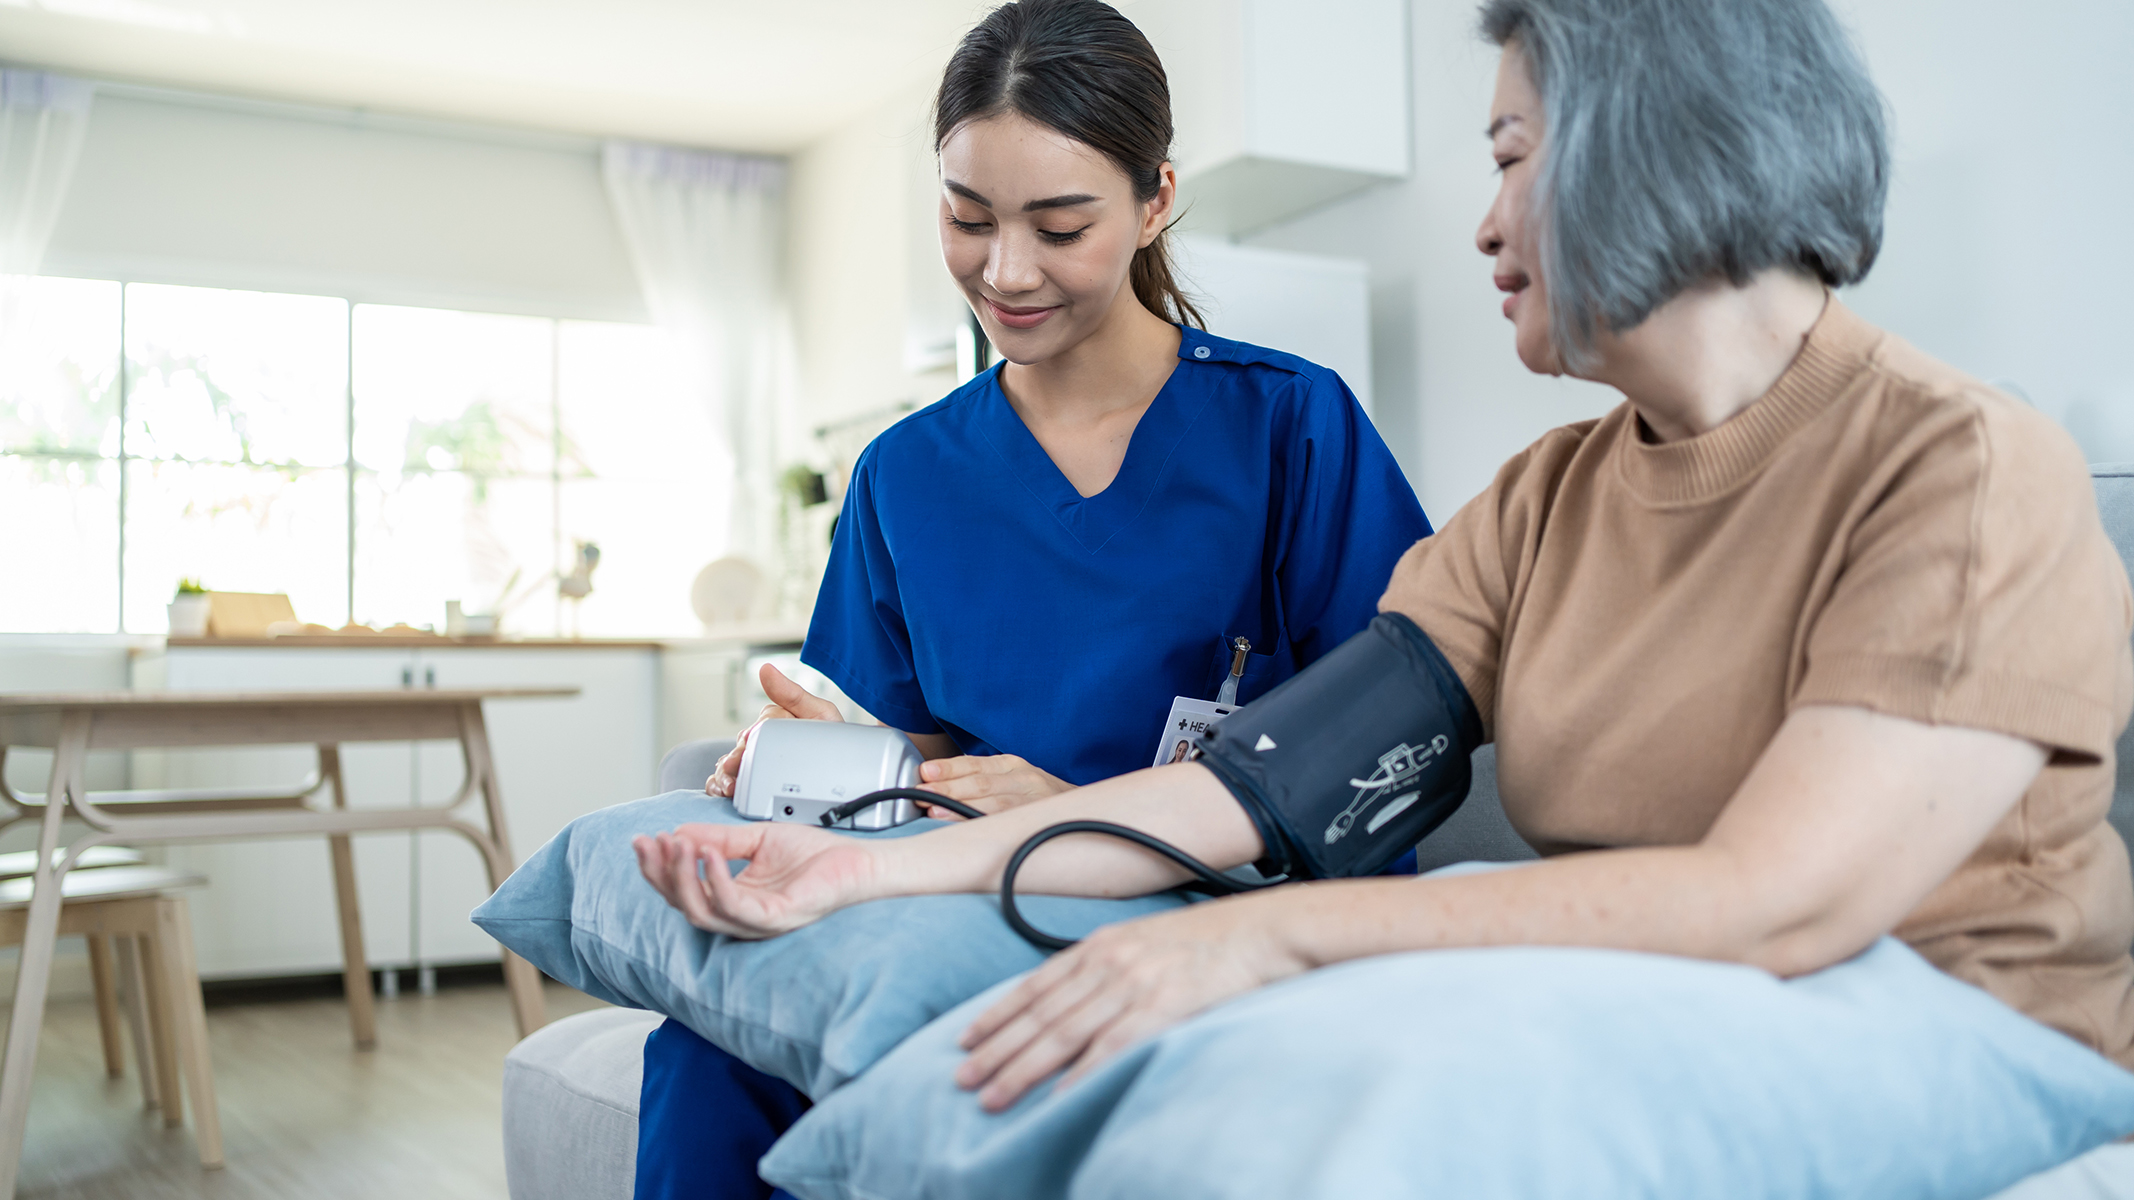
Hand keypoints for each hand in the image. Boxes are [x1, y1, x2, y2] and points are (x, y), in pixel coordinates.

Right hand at [631, 820, 880, 937]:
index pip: (683, 890)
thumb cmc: (816, 856)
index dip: (659, 867)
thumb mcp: (757, 839)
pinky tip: (708, 855)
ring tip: (676, 845)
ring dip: (681, 878)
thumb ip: (720, 839)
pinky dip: (716, 881)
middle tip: (650, 843)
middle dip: (660, 874)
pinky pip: (735, 907)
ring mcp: (757, 922)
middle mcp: (741, 915)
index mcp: (733, 898)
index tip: (645, 840)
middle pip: (684, 905)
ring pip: (702, 911)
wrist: (859, 861)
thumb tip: (680, 832)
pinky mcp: (776, 919)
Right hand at [706, 664, 843, 797]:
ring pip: (728, 764)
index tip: (753, 739)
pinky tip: (723, 791)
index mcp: (776, 723)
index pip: (762, 723)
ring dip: (724, 773)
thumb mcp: (819, 713)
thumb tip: (766, 669)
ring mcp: (754, 764)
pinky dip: (718, 786)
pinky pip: (725, 782)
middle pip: (741, 745)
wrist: (848, 774)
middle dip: (738, 756)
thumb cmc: (832, 740)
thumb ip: (793, 694)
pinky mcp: (749, 784)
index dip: (757, 731)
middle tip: (738, 766)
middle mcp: (761, 742)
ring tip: (730, 786)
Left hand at [914, 754, 1072, 819]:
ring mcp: (1033, 798)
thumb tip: (934, 787)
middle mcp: (1023, 777)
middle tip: (921, 794)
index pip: (974, 764)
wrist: (1079, 809)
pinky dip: (987, 824)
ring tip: (936, 812)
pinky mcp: (1040, 818)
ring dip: (962, 807)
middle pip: (981, 782)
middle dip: (948, 788)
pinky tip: (968, 828)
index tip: (925, 773)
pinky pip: (1010, 821)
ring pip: (995, 802)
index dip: (948, 768)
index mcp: (1010, 765)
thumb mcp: (1009, 779)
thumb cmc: (1035, 796)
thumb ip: (978, 781)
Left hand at [954, 895, 1307, 1110]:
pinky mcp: (1161, 1007)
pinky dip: (1079, 1075)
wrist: (1267, 929)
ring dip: (1021, 1069)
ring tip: (990, 1096)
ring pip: (1062, 1034)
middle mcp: (1109, 962)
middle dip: (995, 1048)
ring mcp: (1133, 985)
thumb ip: (1116, 965)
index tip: (967, 1038)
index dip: (997, 1014)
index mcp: (1104, 943)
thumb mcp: (1153, 941)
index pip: (1035, 984)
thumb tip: (1087, 997)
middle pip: (1039, 1014)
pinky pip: (1109, 1049)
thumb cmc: (1218, 938)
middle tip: (962, 1077)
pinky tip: (1055, 1098)